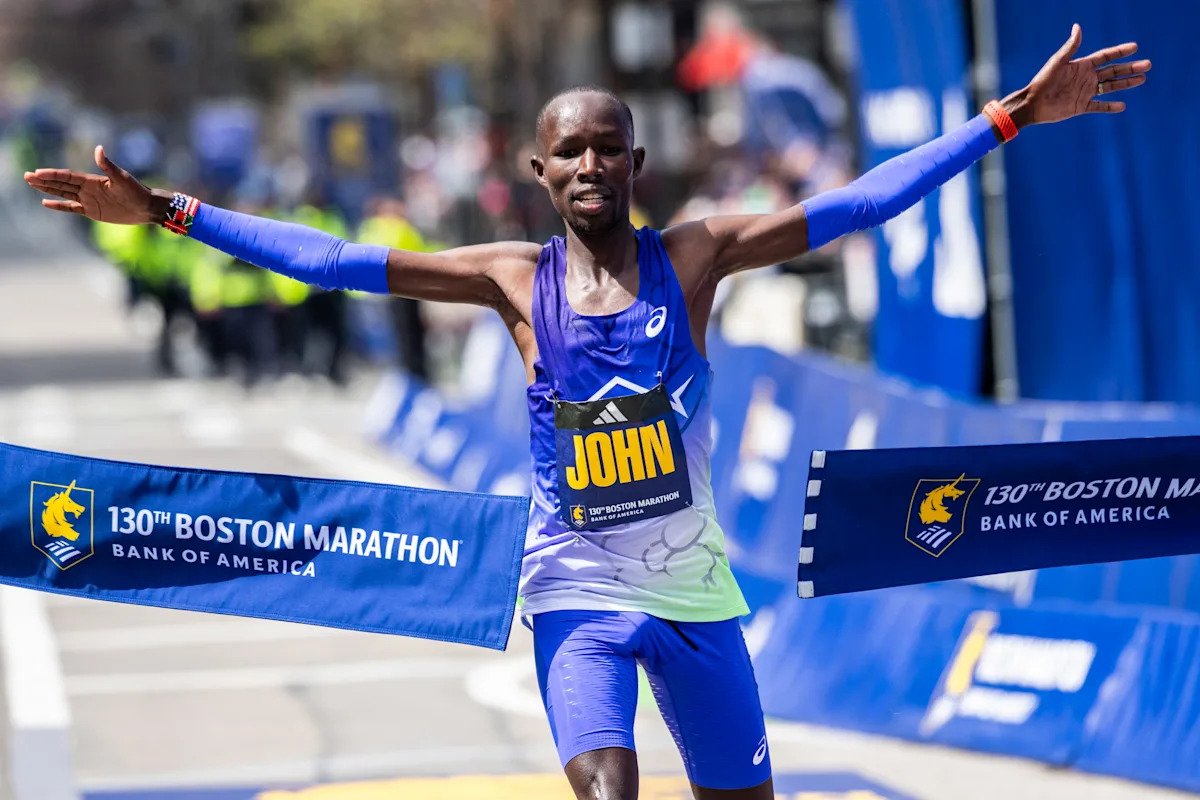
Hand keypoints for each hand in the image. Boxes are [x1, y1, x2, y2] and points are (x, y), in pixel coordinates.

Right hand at [23, 145, 167, 224]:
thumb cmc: (137, 191)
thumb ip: (108, 165)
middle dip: (44, 180)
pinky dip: (59, 206)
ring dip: (47, 189)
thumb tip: (98, 148)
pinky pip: (71, 208)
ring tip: (31, 184)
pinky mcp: (92, 211)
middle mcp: (87, 189)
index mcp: (92, 180)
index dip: (52, 174)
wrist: (146, 207)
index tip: (37, 172)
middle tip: (26, 176)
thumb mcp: (122, 178)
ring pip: (63, 193)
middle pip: (61, 183)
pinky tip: (45, 203)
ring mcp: (88, 200)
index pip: (67, 176)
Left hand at [1005, 23, 1150, 127]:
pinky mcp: (1080, 106)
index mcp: (1082, 66)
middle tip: (1148, 65)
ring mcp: (1085, 92)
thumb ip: (1070, 47)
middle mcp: (1086, 78)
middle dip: (1130, 68)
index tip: (1135, 47)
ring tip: (1142, 79)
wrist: (1033, 104)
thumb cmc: (1043, 81)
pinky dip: (1110, 106)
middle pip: (1113, 71)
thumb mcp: (1058, 62)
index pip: (1105, 56)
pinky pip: (1099, 106)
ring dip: (1126, 83)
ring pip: (1110, 87)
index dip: (1120, 51)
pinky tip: (1122, 105)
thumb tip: (1077, 27)